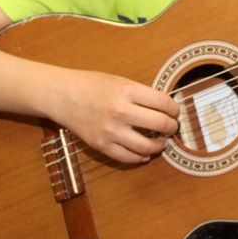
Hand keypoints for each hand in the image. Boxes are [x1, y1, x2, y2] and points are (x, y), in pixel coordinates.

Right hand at [55, 70, 178, 164]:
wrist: (62, 95)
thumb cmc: (92, 85)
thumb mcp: (120, 81)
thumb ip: (141, 94)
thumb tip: (166, 108)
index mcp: (127, 90)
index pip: (164, 103)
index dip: (174, 109)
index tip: (174, 112)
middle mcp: (120, 111)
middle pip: (160, 124)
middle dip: (171, 127)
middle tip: (172, 127)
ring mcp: (110, 130)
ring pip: (147, 146)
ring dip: (159, 146)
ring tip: (161, 142)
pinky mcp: (101, 145)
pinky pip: (128, 158)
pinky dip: (141, 157)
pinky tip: (144, 153)